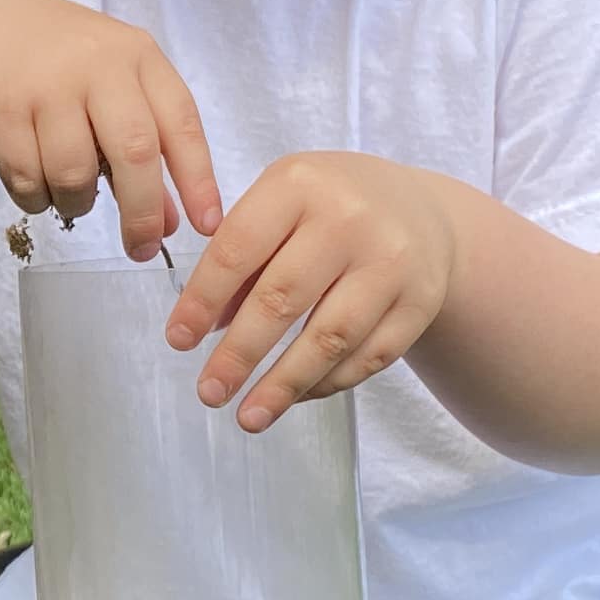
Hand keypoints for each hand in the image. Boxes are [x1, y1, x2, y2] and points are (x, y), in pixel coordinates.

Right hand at [0, 0, 222, 260]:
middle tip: (141, 248)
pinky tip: (34, 180)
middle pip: (135, 153)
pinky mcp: (0, 108)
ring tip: (70, 193)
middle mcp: (97, 64)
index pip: (181, 123)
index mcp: (137, 55)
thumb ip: (146, 144)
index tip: (208, 227)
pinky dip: (36, 198)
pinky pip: (27, 180)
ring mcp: (45, 85)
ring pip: (75, 175)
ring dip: (77, 203)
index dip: (198, 180)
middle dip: (142, 213)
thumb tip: (171, 222)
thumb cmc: (57, 62)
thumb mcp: (111, 85)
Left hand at [169, 151, 460, 428]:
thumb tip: (205, 327)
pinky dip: (325, 384)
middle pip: (283, 298)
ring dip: (283, 384)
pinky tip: (293, 397)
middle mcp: (350, 218)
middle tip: (209, 392)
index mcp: (300, 184)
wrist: (422, 212)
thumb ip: (242, 258)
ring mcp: (392, 263)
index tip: (178, 342)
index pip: (238, 249)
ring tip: (248, 415)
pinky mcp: (420, 303)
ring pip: (329, 337)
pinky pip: (366, 357)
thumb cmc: (330, 210)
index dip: (203, 300)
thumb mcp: (281, 207)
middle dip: (239, 354)